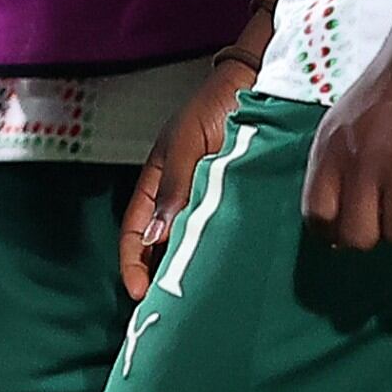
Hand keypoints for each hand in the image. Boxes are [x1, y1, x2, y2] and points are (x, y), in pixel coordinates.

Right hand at [124, 56, 254, 298]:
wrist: (259, 82)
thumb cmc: (216, 105)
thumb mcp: (187, 143)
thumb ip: (173, 187)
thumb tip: (154, 238)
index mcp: (157, 180)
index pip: (136, 230)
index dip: (132, 262)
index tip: (139, 293)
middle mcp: (179, 193)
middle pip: (161, 243)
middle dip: (159, 274)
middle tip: (168, 308)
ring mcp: (207, 197)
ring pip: (191, 240)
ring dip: (189, 266)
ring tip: (197, 298)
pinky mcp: (236, 198)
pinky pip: (220, 231)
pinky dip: (218, 252)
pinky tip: (227, 270)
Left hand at [302, 7, 391, 249]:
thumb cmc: (388, 86)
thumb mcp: (343, 121)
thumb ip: (337, 165)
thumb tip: (336, 220)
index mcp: (328, 149)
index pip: (316, 216)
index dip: (332, 232)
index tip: (349, 228)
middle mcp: (358, 161)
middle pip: (356, 237)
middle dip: (373, 236)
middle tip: (386, 218)